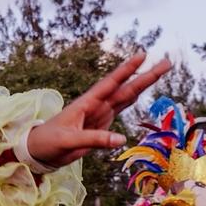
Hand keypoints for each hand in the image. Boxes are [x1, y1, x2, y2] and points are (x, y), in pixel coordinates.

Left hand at [27, 51, 170, 167]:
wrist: (39, 150)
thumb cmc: (49, 142)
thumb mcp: (69, 141)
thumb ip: (94, 139)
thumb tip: (122, 139)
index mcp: (87, 103)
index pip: (111, 83)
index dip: (127, 70)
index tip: (142, 55)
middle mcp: (96, 105)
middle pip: (126, 87)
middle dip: (146, 75)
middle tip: (167, 62)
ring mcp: (100, 114)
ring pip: (126, 97)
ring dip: (142, 84)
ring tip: (160, 71)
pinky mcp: (102, 124)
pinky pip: (120, 110)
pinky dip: (132, 101)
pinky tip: (140, 93)